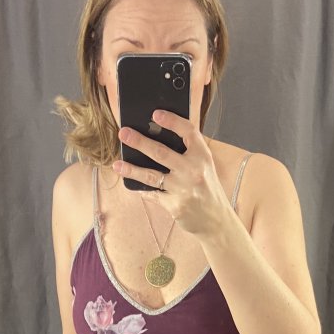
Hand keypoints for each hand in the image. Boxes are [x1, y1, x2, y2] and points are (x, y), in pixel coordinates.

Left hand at [113, 110, 231, 239]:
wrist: (216, 220)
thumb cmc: (207, 189)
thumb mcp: (204, 166)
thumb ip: (188, 152)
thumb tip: (158, 135)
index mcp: (202, 156)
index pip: (188, 131)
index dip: (171, 121)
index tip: (155, 114)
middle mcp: (193, 170)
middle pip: (161, 152)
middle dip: (140, 142)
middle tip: (123, 133)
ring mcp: (183, 189)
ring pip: (151, 175)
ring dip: (131, 169)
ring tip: (117, 164)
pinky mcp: (174, 205)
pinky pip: (153, 194)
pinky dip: (142, 188)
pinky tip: (130, 183)